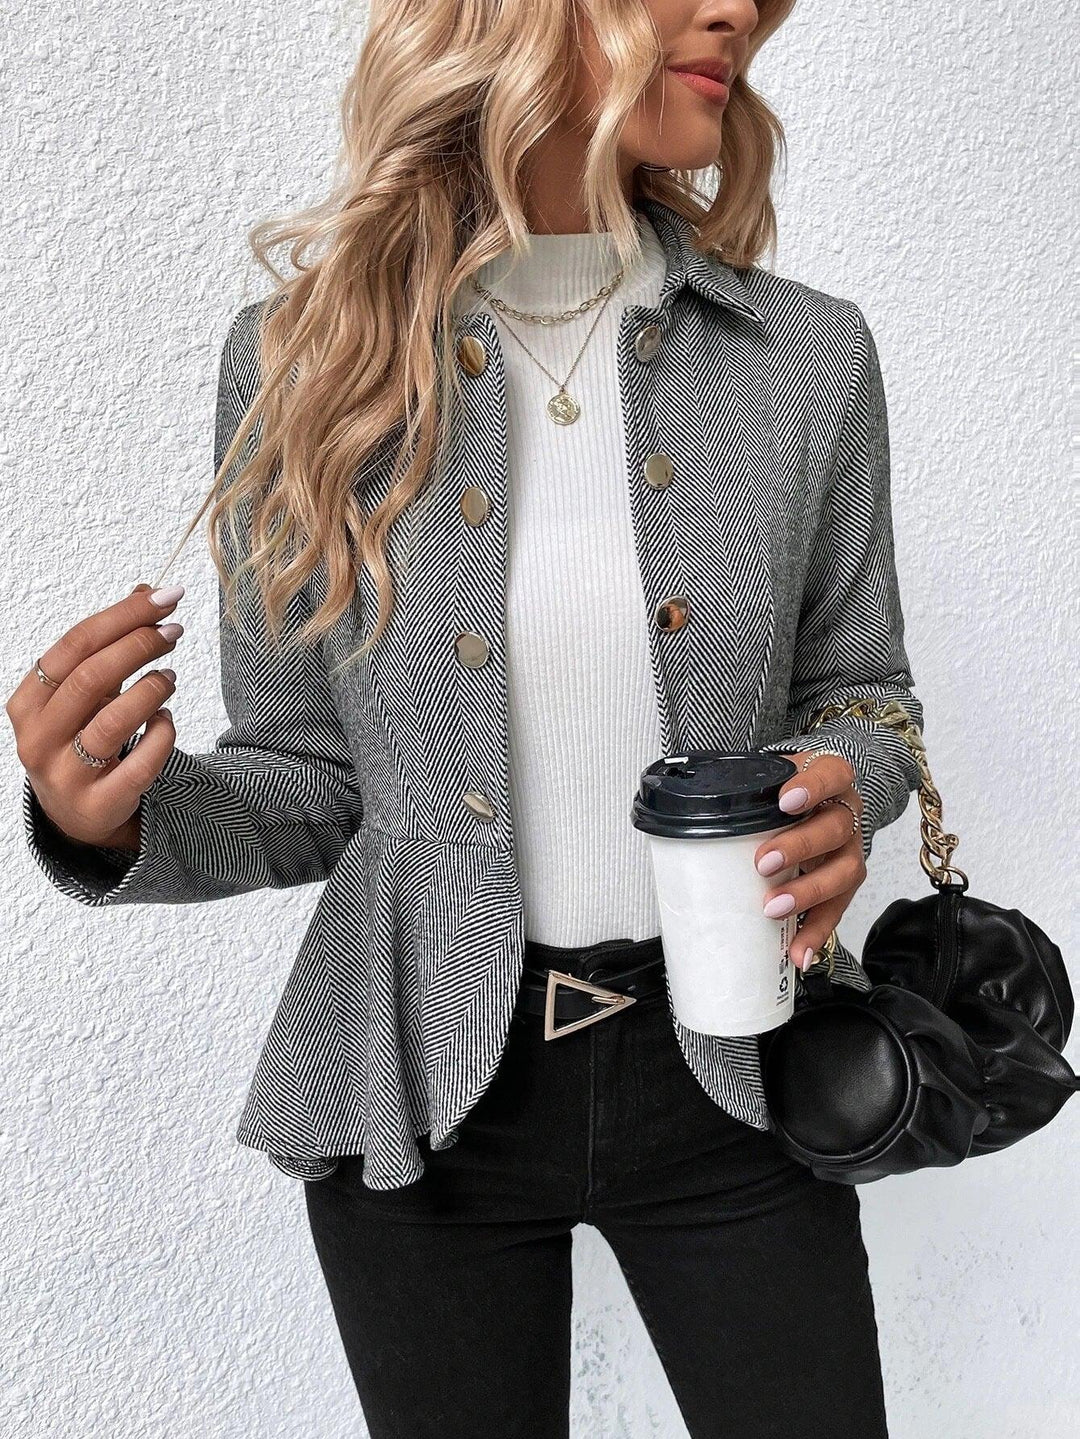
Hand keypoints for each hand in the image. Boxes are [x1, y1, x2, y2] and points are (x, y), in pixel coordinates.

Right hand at [6, 582, 184, 851]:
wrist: (76, 815)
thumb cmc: (79, 738)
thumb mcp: (87, 692)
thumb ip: (111, 644)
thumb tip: (145, 590)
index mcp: (28, 702)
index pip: (74, 646)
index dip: (122, 616)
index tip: (165, 598)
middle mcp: (38, 738)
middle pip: (90, 678)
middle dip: (139, 646)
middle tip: (174, 631)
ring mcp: (65, 774)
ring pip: (112, 722)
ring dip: (151, 689)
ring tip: (170, 676)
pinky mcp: (98, 803)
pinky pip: (139, 765)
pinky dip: (161, 735)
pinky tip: (167, 718)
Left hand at [753, 752, 865, 970]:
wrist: (808, 803)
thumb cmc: (782, 794)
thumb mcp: (769, 781)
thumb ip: (744, 791)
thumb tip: (689, 811)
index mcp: (830, 779)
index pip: (831, 774)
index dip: (813, 788)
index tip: (786, 802)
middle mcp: (846, 814)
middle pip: (835, 828)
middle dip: (800, 847)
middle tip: (764, 863)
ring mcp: (849, 850)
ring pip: (845, 871)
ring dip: (808, 893)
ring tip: (776, 908)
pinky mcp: (845, 885)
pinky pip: (837, 910)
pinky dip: (816, 932)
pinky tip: (799, 950)